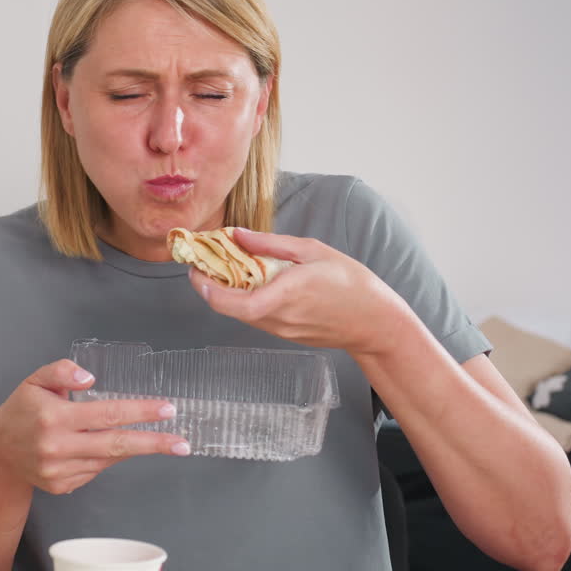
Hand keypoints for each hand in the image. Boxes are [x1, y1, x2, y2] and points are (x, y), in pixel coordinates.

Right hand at [0, 359, 188, 494]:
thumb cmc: (20, 412)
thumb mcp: (35, 381)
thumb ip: (62, 372)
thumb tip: (90, 378)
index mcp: (54, 418)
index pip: (107, 413)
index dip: (140, 411)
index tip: (166, 409)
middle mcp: (58, 447)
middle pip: (117, 444)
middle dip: (154, 443)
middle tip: (181, 442)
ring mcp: (61, 470)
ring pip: (108, 459)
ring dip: (128, 447)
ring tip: (141, 436)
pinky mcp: (62, 485)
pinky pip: (95, 470)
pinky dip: (103, 457)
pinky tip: (96, 446)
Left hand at [188, 228, 410, 355]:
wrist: (375, 322)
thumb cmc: (350, 282)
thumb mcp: (312, 250)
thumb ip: (271, 244)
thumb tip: (237, 235)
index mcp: (284, 294)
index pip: (231, 302)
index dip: (206, 288)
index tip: (195, 269)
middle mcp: (278, 317)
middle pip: (229, 308)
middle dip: (210, 286)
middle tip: (203, 263)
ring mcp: (280, 330)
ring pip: (240, 313)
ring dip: (227, 293)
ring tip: (226, 268)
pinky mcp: (285, 335)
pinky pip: (256, 317)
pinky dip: (245, 300)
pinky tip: (252, 283)